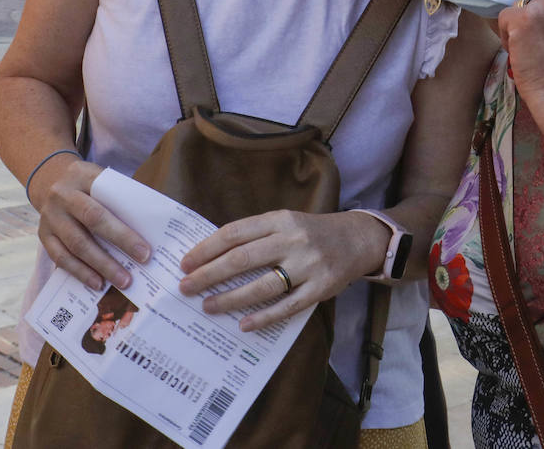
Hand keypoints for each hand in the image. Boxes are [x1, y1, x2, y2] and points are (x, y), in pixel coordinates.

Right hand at [30, 157, 151, 290]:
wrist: (50, 181)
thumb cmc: (89, 185)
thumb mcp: (103, 180)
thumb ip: (121, 198)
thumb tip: (151, 229)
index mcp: (83, 177)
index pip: (108, 200)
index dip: (126, 226)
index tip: (146, 249)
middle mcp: (63, 196)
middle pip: (93, 220)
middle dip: (120, 243)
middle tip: (141, 262)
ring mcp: (50, 217)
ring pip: (76, 244)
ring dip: (100, 265)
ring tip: (122, 281)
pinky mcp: (43, 235)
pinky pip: (60, 257)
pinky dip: (80, 272)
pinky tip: (97, 283)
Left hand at [178, 209, 388, 331]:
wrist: (358, 239)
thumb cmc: (312, 233)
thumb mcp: (286, 223)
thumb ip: (256, 236)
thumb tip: (211, 258)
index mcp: (281, 220)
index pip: (235, 233)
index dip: (207, 249)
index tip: (185, 263)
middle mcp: (294, 240)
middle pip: (243, 259)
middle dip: (209, 275)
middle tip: (186, 288)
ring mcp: (309, 265)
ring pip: (262, 285)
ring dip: (231, 299)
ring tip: (208, 307)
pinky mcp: (321, 288)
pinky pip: (287, 306)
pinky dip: (263, 317)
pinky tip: (243, 324)